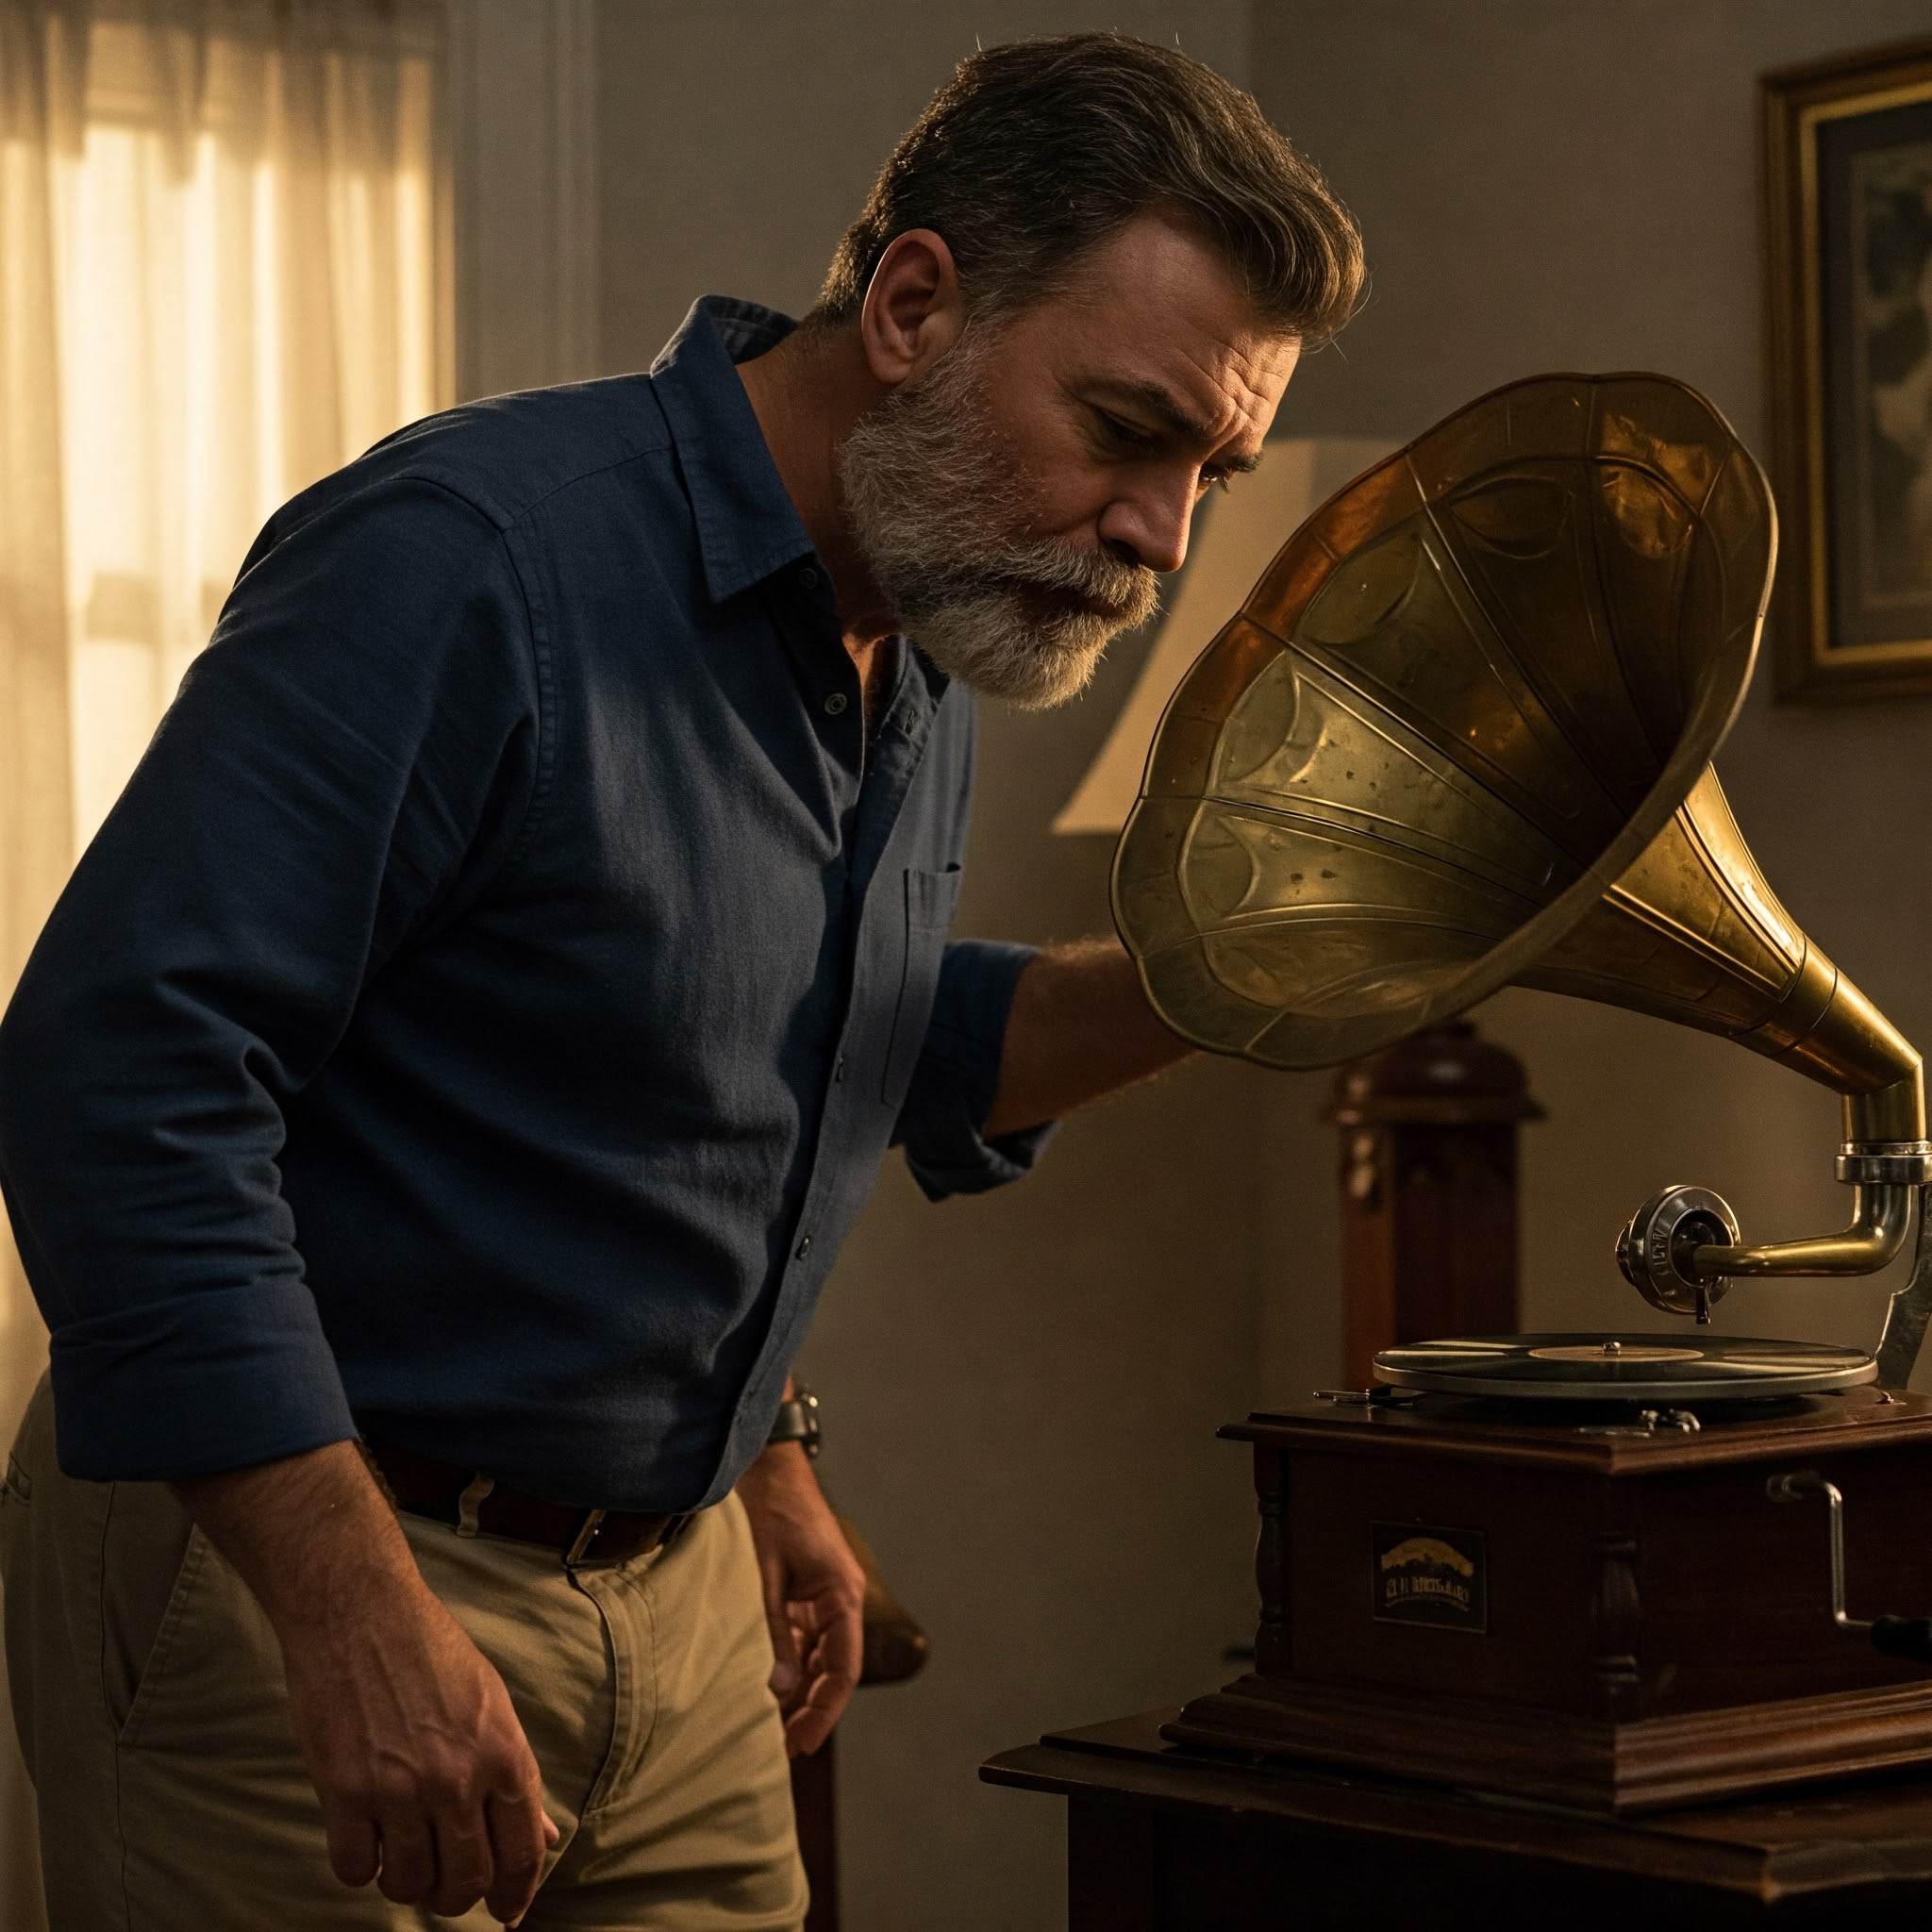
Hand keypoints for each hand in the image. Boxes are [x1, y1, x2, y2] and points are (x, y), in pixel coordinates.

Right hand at [280, 1574, 555, 1922]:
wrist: (361, 1612)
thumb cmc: (431, 1650)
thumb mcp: (493, 1703)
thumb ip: (514, 1775)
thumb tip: (542, 1837)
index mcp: (504, 1753)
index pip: (522, 1853)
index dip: (517, 1894)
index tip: (507, 1912)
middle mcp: (457, 1779)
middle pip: (466, 1882)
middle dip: (457, 1897)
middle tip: (444, 1884)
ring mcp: (399, 1789)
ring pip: (409, 1884)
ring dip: (407, 1882)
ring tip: (403, 1854)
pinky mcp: (344, 1792)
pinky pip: (355, 1870)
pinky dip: (361, 1866)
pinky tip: (365, 1838)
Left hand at [734, 1441, 864, 1755]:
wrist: (767, 1467)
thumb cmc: (769, 1512)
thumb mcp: (764, 1575)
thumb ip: (773, 1632)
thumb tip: (780, 1689)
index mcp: (841, 1595)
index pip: (843, 1669)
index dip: (824, 1711)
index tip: (801, 1744)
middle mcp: (840, 1599)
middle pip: (835, 1668)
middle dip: (813, 1708)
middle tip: (784, 1749)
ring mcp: (824, 1596)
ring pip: (820, 1657)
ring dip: (801, 1689)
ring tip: (772, 1727)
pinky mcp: (807, 1591)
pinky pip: (805, 1638)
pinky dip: (790, 1663)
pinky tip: (769, 1686)